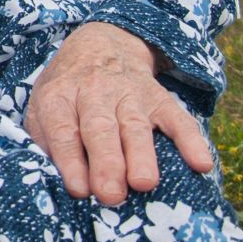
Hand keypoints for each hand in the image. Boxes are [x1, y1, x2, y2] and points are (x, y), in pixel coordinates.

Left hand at [23, 22, 214, 205]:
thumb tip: (57, 181)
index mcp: (60, 96)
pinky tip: (200, 164)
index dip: (70, 160)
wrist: (99, 46)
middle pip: (100, 128)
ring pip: (135, 125)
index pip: (63, 130)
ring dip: (141, 155)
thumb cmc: (67, 91)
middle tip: (111, 195)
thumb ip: (45, 141)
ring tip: (144, 183)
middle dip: (106, 162)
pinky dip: (191, 140)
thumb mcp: (42, 107)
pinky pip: (178, 119)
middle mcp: (94, 93)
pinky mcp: (159, 98)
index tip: (79, 190)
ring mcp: (129, 94)